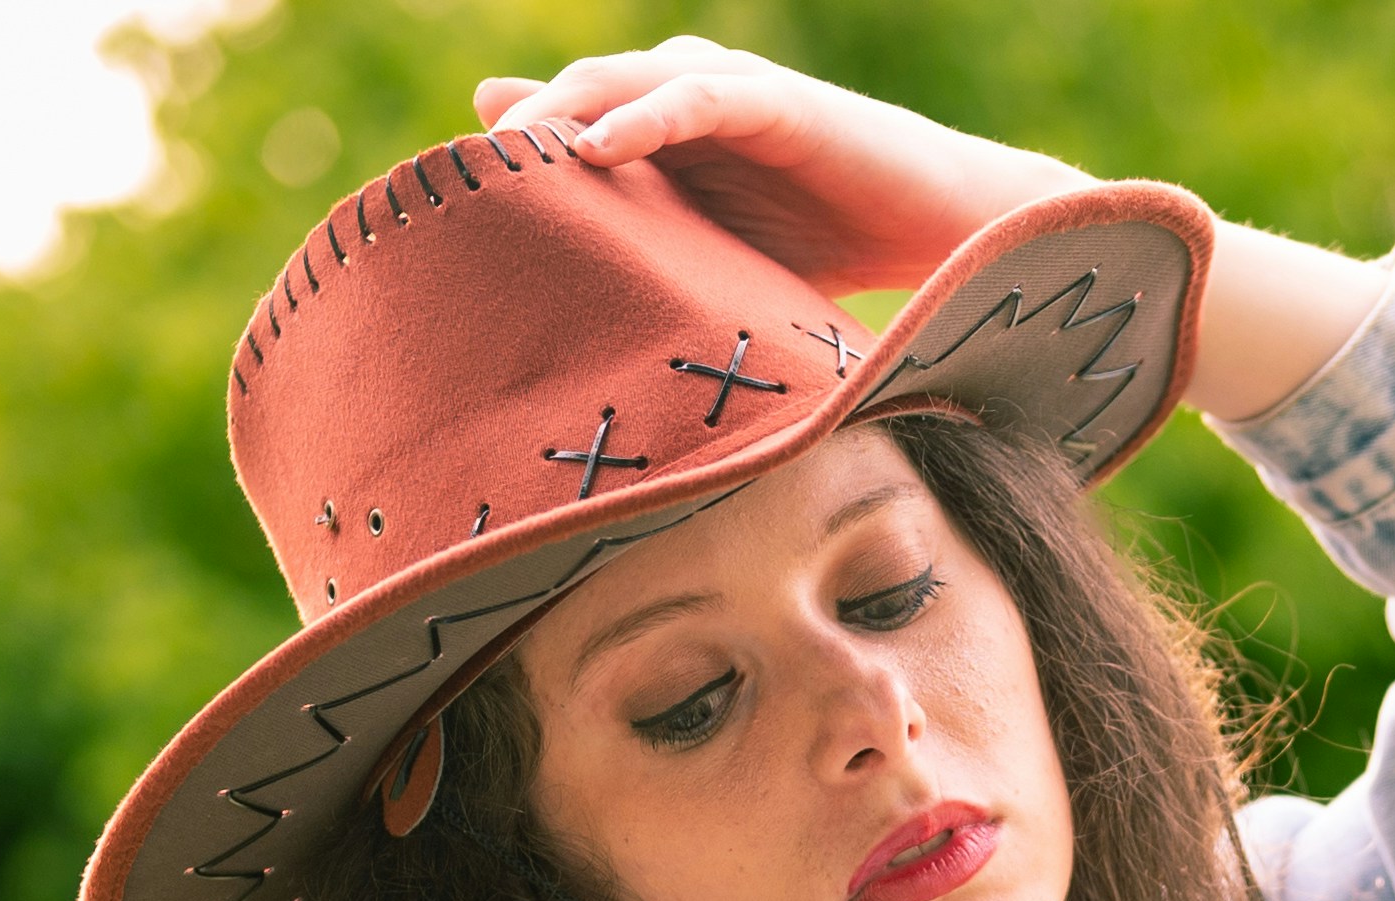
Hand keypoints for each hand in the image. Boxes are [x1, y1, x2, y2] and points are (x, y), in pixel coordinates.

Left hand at [477, 39, 1076, 290]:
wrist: (953, 244)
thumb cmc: (841, 270)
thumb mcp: (716, 280)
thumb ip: (645, 275)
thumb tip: (566, 322)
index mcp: (666, 143)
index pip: (562, 135)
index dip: (506, 167)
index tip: (441, 222)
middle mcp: (685, 103)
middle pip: (572, 101)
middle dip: (512, 141)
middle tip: (449, 194)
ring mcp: (729, 95)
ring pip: (619, 84)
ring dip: (558, 115)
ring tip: (504, 163)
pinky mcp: (777, 103)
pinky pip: (693, 95)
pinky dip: (642, 115)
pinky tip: (595, 150)